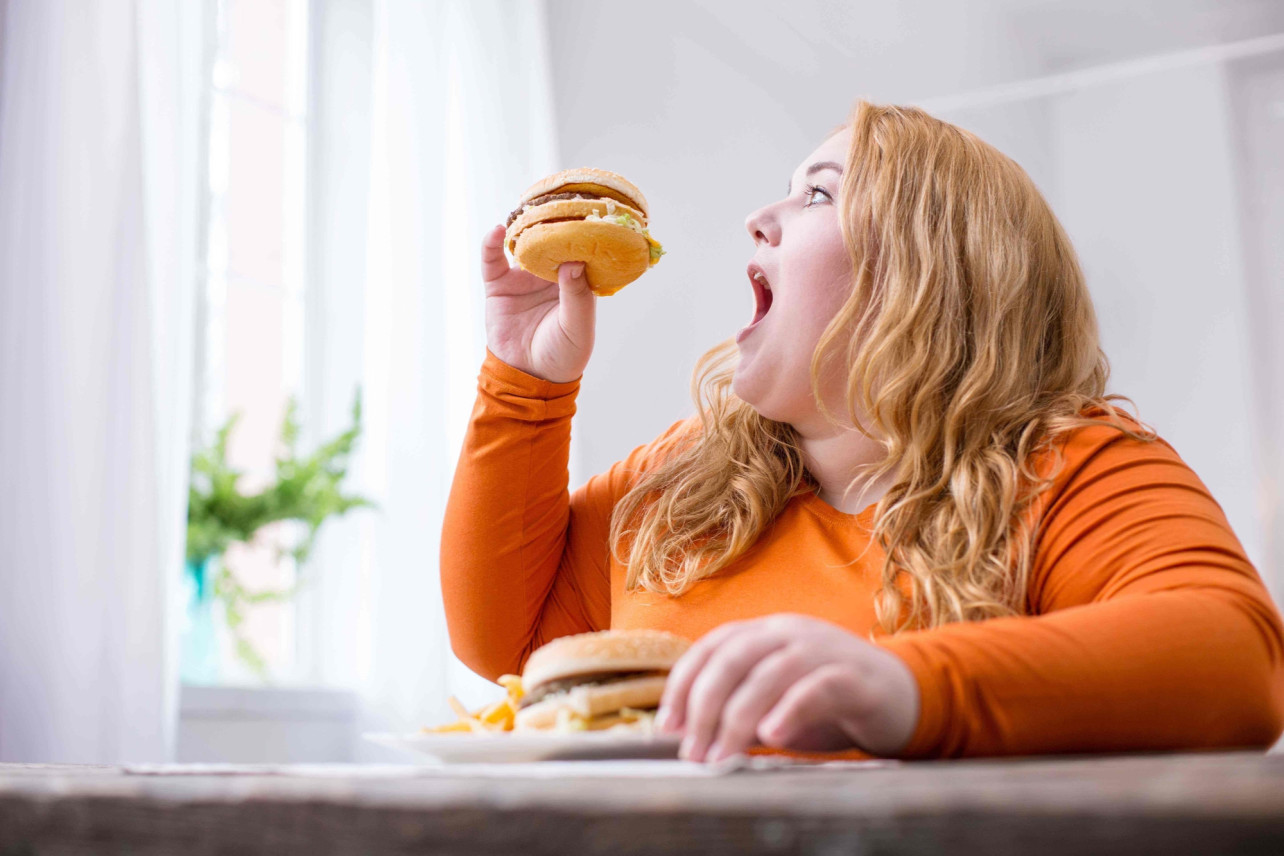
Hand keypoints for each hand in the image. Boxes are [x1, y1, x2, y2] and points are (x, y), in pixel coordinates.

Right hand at [481, 223, 595, 383]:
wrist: (528, 377)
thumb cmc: (563, 354)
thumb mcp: (577, 327)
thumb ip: (577, 296)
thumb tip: (574, 261)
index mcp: (576, 283)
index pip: (580, 250)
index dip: (583, 232)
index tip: (587, 211)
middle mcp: (550, 276)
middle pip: (551, 241)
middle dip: (553, 221)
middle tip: (556, 196)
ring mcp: (523, 278)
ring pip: (524, 245)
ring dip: (524, 228)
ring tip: (528, 209)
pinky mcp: (499, 285)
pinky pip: (493, 260)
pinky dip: (493, 244)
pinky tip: (498, 231)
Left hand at [655, 614, 919, 762]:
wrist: (902, 697)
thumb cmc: (830, 703)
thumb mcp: (776, 703)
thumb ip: (740, 711)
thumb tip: (693, 738)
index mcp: (765, 632)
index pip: (711, 647)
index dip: (683, 683)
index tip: (667, 726)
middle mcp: (789, 631)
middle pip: (732, 659)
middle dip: (703, 707)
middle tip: (691, 753)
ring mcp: (821, 649)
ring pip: (767, 674)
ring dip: (736, 718)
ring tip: (720, 757)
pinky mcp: (852, 675)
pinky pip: (815, 687)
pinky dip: (788, 709)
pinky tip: (771, 736)